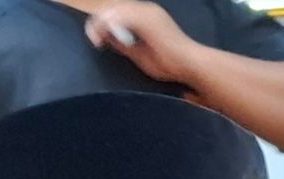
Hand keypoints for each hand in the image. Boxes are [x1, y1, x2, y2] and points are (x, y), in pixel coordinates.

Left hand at [86, 1, 201, 85]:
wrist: (189, 65)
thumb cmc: (170, 64)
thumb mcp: (139, 53)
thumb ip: (123, 44)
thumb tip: (106, 37)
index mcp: (147, 16)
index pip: (119, 13)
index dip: (104, 23)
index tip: (96, 40)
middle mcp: (147, 10)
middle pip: (115, 9)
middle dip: (99, 22)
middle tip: (93, 39)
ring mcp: (149, 13)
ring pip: (116, 11)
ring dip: (102, 24)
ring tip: (96, 39)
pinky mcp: (148, 19)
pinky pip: (122, 17)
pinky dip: (110, 25)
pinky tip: (103, 36)